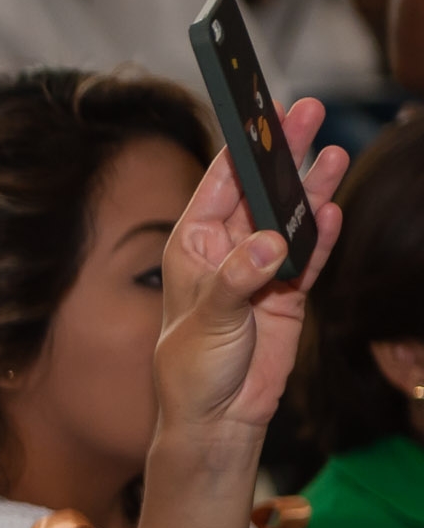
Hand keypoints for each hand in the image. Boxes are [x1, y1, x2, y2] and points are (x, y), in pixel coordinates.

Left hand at [155, 98, 346, 441]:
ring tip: (332, 150)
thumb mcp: (208, 321)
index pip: (218, 183)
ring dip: (310, 187)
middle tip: (307, 110)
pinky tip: (335, 206)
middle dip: (282, 152)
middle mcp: (225, 250)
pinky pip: (310, 254)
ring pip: (290, 217)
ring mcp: (259, 269)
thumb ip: (239, 278)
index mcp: (191, 246)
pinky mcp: (287, 292)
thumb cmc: (192, 370)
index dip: (242, 146)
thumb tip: (272, 244)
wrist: (218, 418)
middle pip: (259, 191)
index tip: (261, 109)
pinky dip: (323, 233)